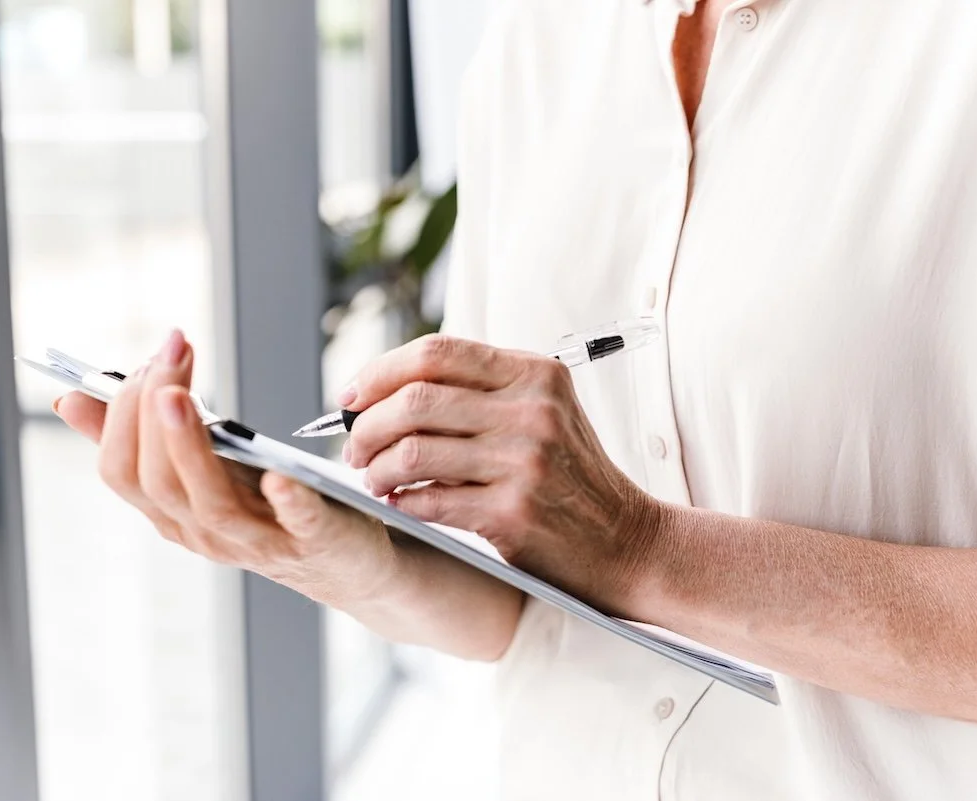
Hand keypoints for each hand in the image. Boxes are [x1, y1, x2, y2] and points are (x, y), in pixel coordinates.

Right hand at [54, 330, 399, 608]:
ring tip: (179, 397)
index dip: (122, 416)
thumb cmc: (268, 507)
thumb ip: (143, 440)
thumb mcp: (202, 470)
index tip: (147, 359)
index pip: (121, 471)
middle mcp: (205, 533)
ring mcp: (258, 542)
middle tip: (167, 354)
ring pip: (208, 505)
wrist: (344, 561)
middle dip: (152, 413)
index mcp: (172, 513)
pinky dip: (285, 499)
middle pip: (158, 482)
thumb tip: (68, 400)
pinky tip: (277, 473)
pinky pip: (295, 523)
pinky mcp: (313, 539)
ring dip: (188, 448)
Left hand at [342, 334, 667, 613]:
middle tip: (353, 446)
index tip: (351, 395)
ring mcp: (525, 462)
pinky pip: (430, 500)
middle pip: (415, 399)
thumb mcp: (542, 412)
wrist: (624, 540)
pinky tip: (399, 502)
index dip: (381, 370)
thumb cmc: (570, 476)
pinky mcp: (514, 512)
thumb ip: (479, 392)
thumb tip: (385, 391)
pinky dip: (401, 501)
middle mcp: (532, 411)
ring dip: (376, 467)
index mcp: (534, 374)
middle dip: (366, 424)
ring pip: (414, 451)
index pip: (437, 353)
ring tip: (372, 477)